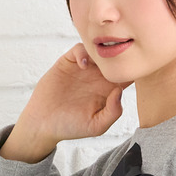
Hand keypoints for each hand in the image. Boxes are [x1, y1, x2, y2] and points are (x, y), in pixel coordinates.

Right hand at [15, 42, 133, 147]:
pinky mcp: (68, 63)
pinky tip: (82, 64)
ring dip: (101, 52)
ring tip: (99, 63)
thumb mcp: (96, 126)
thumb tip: (120, 91)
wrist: (44, 123)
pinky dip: (83, 52)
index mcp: (109, 91)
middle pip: (115, 59)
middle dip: (119, 55)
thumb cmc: (72, 127)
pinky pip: (79, 49)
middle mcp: (98, 77)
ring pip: (99, 51)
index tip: (132, 71)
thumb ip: (113, 112)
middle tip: (116, 61)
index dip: (132, 71)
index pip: (127, 76)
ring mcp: (83, 69)